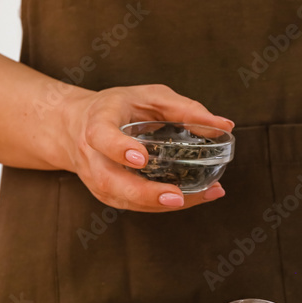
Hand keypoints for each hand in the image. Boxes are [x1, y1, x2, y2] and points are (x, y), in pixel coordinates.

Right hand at [60, 84, 233, 211]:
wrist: (76, 126)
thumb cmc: (119, 108)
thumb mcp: (149, 96)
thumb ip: (184, 109)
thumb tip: (224, 126)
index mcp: (97, 123)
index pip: (101, 137)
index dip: (118, 148)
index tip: (141, 158)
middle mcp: (92, 157)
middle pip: (110, 181)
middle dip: (144, 194)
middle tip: (176, 197)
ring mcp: (97, 180)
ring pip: (126, 199)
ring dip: (164, 203)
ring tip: (204, 195)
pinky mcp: (109, 195)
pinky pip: (136, 206)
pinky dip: (166, 205)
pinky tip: (196, 197)